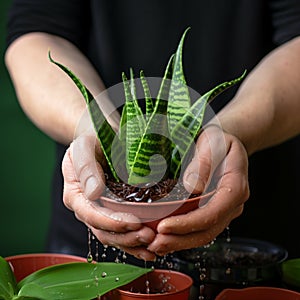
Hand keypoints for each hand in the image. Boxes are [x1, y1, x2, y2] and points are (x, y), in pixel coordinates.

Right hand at [62, 133, 155, 260]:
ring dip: (133, 243)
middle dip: (126, 237)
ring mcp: (101, 211)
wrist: (100, 137)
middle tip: (149, 237)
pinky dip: (136, 240)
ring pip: (115, 236)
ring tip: (154, 244)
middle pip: (104, 231)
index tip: (133, 224)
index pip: (91, 214)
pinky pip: (123, 231)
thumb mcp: (84, 146)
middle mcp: (87, 207)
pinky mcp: (114, 211)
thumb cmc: (91, 139)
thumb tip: (93, 193)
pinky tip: (152, 245)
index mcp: (76, 194)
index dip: (111, 222)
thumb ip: (85, 166)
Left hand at [147, 125, 249, 255]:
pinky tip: (165, 237)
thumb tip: (192, 187)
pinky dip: (182, 235)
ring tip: (155, 245)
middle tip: (155, 244)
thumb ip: (204, 163)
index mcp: (235, 187)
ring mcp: (224, 209)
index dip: (188, 224)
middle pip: (208, 230)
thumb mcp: (213, 142)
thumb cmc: (219, 140)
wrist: (226, 143)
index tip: (164, 227)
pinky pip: (200, 228)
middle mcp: (232, 203)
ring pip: (204, 234)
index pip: (212, 213)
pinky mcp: (214, 210)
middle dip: (180, 240)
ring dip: (179, 242)